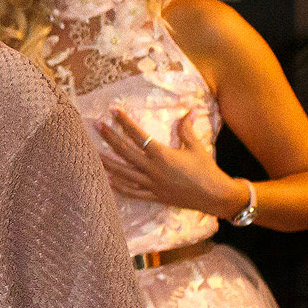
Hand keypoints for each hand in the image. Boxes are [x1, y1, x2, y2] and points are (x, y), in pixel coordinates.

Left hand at [97, 107, 238, 217]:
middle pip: (125, 152)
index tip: (113, 111)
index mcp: (162, 155)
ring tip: (92, 154)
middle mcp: (153, 170)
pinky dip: (119, 186)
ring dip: (107, 163)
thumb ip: (186, 129)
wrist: (215, 196)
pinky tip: (108, 180)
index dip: (124, 122)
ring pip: (123, 173)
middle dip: (109, 137)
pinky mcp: (154, 197)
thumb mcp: (196, 147)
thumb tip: (189, 110)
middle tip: (96, 125)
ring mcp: (152, 185)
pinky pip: (132, 192)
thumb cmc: (207, 170)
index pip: (138, 135)